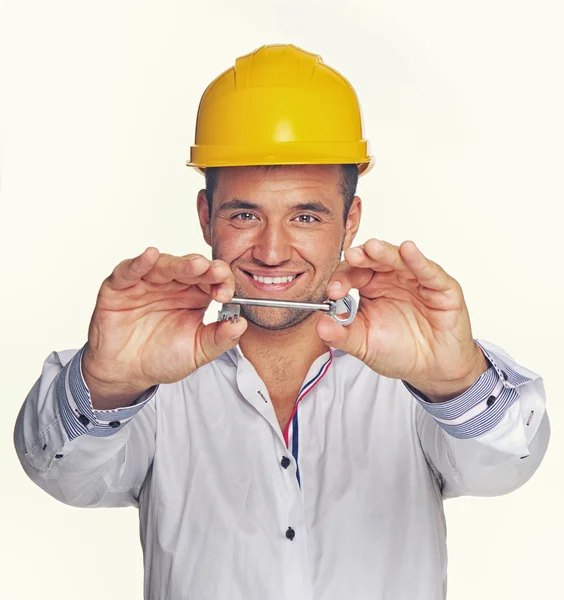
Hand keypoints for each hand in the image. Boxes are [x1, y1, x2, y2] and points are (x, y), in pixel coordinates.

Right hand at [82, 248, 246, 403]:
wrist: (127, 373)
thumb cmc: (161, 358)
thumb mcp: (197, 352)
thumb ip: (219, 339)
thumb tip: (241, 324)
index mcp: (195, 295)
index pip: (213, 278)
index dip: (222, 281)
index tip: (226, 295)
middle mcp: (173, 284)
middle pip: (192, 266)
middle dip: (206, 269)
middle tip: (216, 273)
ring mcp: (146, 283)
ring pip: (164, 265)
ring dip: (179, 264)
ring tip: (196, 266)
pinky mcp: (120, 287)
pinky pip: (129, 270)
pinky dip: (139, 263)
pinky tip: (150, 256)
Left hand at [316, 239, 487, 397]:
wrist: (432, 369)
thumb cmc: (399, 351)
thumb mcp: (364, 345)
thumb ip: (342, 336)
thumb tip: (320, 326)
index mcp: (370, 287)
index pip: (352, 273)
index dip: (341, 278)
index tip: (333, 292)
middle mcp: (392, 278)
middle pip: (374, 259)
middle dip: (361, 257)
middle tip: (350, 257)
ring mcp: (416, 280)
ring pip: (399, 259)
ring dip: (385, 252)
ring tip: (372, 248)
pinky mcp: (441, 287)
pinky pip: (429, 271)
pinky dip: (418, 260)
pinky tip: (408, 250)